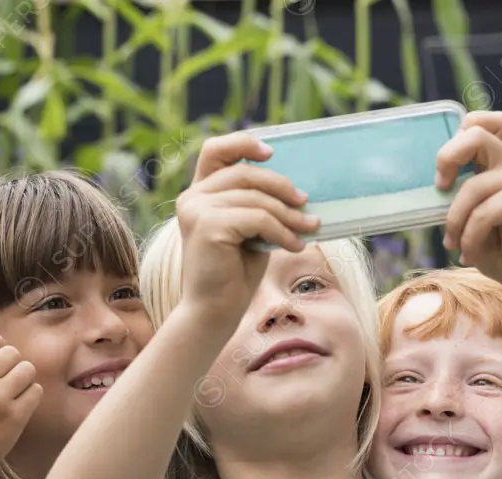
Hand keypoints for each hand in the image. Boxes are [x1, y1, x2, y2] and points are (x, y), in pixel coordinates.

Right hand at [175, 132, 320, 320]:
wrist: (215, 311)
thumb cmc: (235, 273)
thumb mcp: (250, 230)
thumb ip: (259, 205)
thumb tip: (297, 188)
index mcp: (199, 194)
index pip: (215, 151)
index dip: (243, 143)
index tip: (272, 153)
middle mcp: (192, 197)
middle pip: (245, 173)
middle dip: (282, 187)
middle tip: (306, 203)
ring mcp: (197, 210)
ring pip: (256, 199)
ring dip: (289, 215)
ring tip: (309, 229)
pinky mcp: (208, 226)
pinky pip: (258, 219)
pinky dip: (283, 232)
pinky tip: (294, 246)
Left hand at [437, 112, 501, 290]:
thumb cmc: (499, 249)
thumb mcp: (468, 219)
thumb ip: (456, 196)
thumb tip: (433, 187)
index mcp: (495, 162)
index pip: (479, 122)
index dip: (455, 137)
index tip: (443, 176)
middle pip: (474, 132)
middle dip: (447, 158)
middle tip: (440, 189)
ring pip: (472, 186)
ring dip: (455, 222)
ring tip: (455, 246)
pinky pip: (483, 212)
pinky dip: (471, 237)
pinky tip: (471, 254)